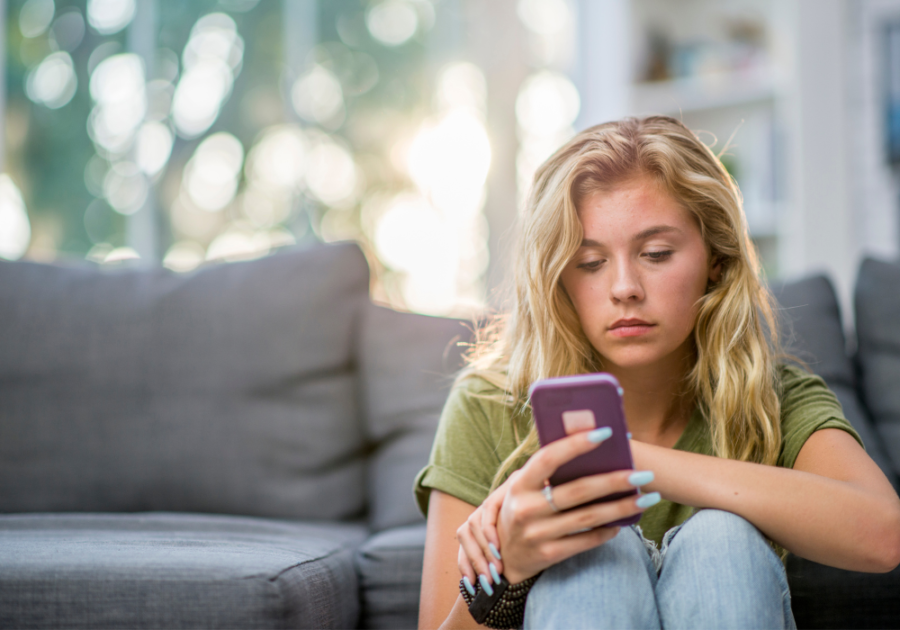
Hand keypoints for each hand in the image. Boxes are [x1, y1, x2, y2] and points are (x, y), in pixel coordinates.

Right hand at [457, 429, 657, 587]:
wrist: (504, 556)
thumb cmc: (522, 510)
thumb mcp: (523, 488)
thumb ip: (547, 471)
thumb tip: (591, 446)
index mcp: (519, 485)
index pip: (548, 458)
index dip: (575, 444)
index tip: (605, 432)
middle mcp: (526, 508)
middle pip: (578, 490)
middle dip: (615, 480)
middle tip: (644, 474)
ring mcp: (537, 533)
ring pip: (589, 517)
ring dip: (622, 507)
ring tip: (647, 499)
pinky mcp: (548, 554)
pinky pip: (586, 540)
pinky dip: (608, 530)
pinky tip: (623, 523)